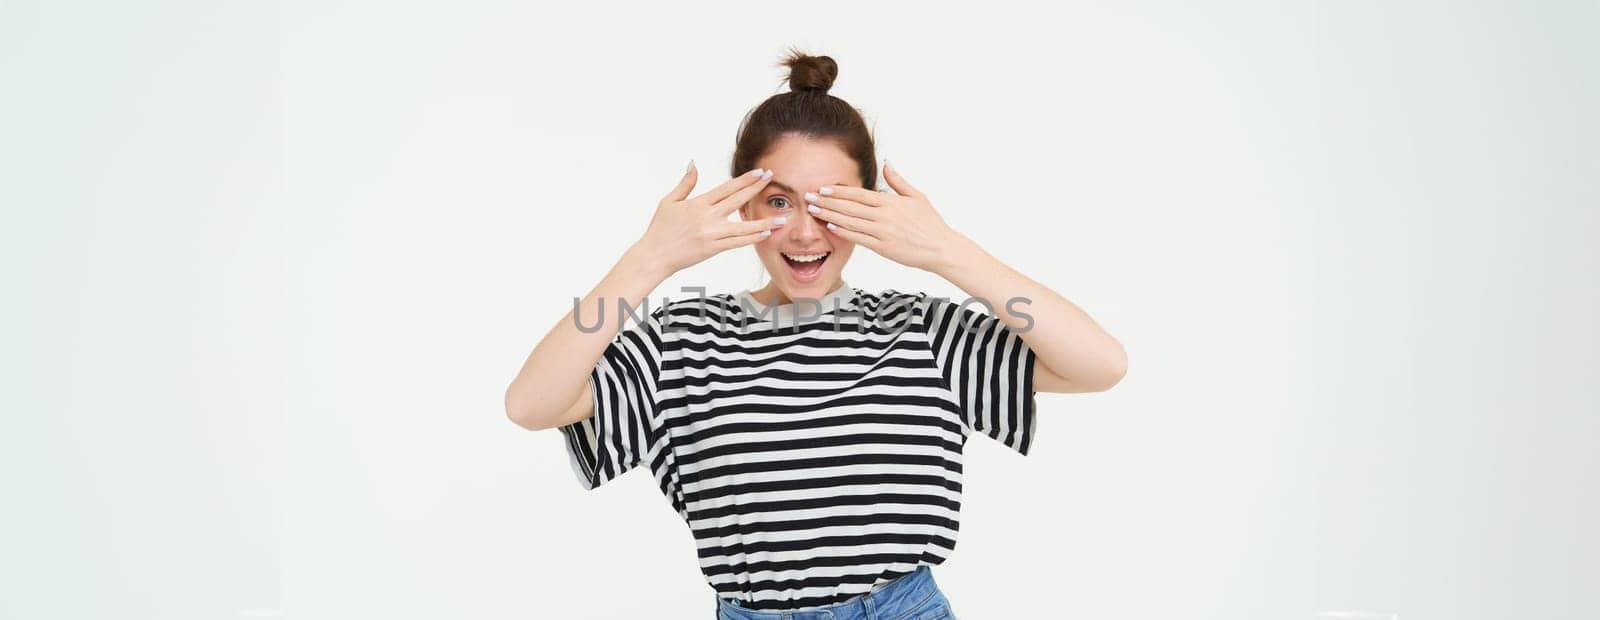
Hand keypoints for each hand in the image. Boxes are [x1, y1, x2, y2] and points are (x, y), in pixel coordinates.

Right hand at [634, 163, 785, 275]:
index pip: (726, 188)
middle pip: (737, 201)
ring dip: (763, 222)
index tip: (759, 172)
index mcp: (698, 204)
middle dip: (756, 189)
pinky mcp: (712, 249)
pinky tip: (765, 234)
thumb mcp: (669, 202)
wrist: (654, 256)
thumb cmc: (660, 229)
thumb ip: (685, 183)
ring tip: (781, 218)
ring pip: (742, 227)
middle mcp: (707, 218)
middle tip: (772, 179)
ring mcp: (711, 234)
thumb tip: (693, 164)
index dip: (745, 180)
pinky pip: (736, 243)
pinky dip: (751, 238)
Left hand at [803, 162, 970, 272]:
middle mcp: (884, 215)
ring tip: (813, 211)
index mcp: (891, 202)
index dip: (839, 190)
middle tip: (808, 196)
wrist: (941, 248)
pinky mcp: (883, 247)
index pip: (859, 194)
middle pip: (850, 206)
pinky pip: (859, 238)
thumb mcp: (917, 196)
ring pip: (850, 221)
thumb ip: (898, 181)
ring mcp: (883, 232)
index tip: (823, 187)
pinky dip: (843, 232)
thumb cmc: (930, 223)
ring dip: (830, 215)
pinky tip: (830, 227)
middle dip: (827, 201)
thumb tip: (886, 163)